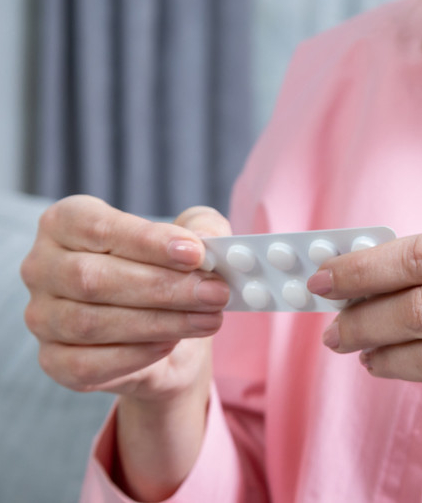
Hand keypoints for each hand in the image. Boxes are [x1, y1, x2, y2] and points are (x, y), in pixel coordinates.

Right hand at [21, 195, 230, 402]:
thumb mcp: (193, 239)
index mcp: (66, 222)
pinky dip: (135, 355)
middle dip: (163, 287)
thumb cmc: (171, 271)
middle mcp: (42, 267)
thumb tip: (205, 242)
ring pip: (91, 323)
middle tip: (214, 292)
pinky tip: (170, 343)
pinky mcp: (53, 361)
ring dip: (159, 322)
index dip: (147, 241)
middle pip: (93, 278)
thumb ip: (202, 230)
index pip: (98, 228)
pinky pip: (86, 364)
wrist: (166, 331)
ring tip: (208, 318)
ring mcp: (42, 316)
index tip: (194, 253)